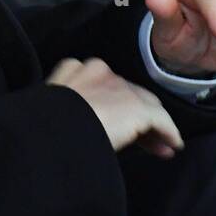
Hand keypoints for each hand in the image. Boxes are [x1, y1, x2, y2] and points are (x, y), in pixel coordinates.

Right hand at [46, 57, 183, 158]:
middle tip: (146, 139)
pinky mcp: (136, 107)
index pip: (106, 87)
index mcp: (77, 69)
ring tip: (164, 146)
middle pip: (129, 95)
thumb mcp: (53, 107)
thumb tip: (85, 121)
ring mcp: (120, 88)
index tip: (119, 125)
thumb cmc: (42, 126)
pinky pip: (161, 120)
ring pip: (146, 105)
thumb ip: (71, 105)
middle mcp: (102, 72)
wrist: (47, 132)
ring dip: (155, 126)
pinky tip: (173, 145)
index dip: (116, 108)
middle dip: (138, 117)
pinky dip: (169, 133)